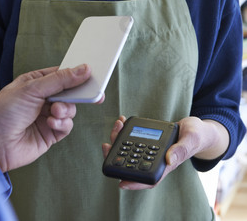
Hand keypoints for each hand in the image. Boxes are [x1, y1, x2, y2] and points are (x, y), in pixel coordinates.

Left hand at [0, 64, 91, 172]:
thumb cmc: (4, 111)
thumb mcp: (32, 89)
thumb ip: (60, 80)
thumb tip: (83, 69)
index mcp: (36, 82)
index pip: (62, 74)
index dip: (76, 74)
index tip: (91, 74)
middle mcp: (43, 98)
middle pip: (69, 92)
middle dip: (76, 94)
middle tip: (90, 93)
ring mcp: (47, 116)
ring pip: (70, 109)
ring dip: (66, 110)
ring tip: (55, 112)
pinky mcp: (50, 133)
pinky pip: (66, 126)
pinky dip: (62, 124)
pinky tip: (51, 123)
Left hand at [102, 115, 228, 189]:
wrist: (197, 128)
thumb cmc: (196, 136)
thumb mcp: (191, 139)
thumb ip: (181, 149)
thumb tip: (168, 160)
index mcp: (166, 165)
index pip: (148, 178)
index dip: (134, 182)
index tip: (120, 182)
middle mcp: (156, 159)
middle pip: (133, 164)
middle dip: (118, 156)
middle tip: (107, 144)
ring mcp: (151, 150)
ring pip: (130, 150)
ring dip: (119, 141)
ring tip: (116, 127)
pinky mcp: (149, 141)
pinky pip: (134, 139)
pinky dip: (125, 132)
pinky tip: (122, 122)